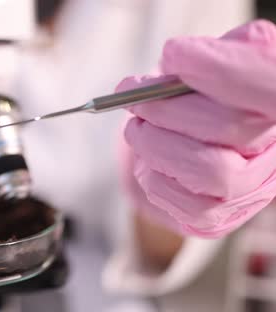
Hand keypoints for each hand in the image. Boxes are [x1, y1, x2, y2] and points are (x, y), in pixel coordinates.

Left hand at [119, 20, 275, 237]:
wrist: (202, 145)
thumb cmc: (208, 97)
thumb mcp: (216, 61)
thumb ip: (204, 55)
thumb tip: (173, 62)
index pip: (268, 82)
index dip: (218, 67)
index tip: (173, 55)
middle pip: (229, 125)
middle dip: (166, 107)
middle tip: (132, 97)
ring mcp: (254, 187)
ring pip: (209, 169)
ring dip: (156, 144)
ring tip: (138, 129)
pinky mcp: (221, 217)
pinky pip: (187, 204)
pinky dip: (155, 178)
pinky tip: (151, 161)